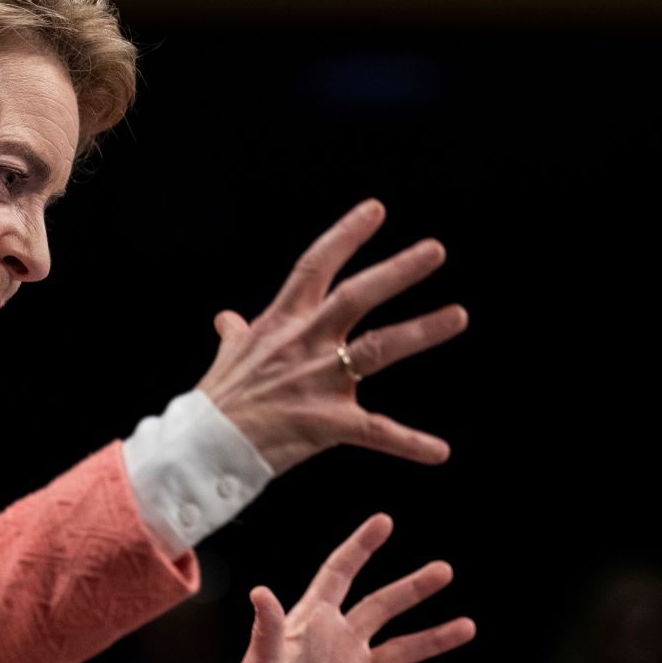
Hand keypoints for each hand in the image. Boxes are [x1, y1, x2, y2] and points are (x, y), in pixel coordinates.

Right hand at [196, 199, 467, 475]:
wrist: (203, 448)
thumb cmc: (218, 402)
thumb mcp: (227, 357)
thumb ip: (237, 335)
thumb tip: (227, 318)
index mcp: (282, 322)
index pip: (315, 266)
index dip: (345, 236)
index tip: (376, 210)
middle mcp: (304, 344)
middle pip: (356, 296)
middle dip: (397, 272)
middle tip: (435, 250)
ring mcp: (318, 381)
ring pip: (378, 348)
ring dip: (421, 331)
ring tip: (458, 315)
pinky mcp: (328, 423)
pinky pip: (376, 432)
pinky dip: (410, 444)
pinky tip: (439, 452)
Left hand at [230, 514, 475, 662]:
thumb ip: (264, 630)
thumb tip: (260, 592)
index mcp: (311, 620)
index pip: (340, 572)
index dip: (361, 545)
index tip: (384, 521)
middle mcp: (336, 638)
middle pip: (382, 603)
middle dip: (413, 588)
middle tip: (444, 570)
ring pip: (401, 645)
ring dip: (433, 636)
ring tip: (467, 626)